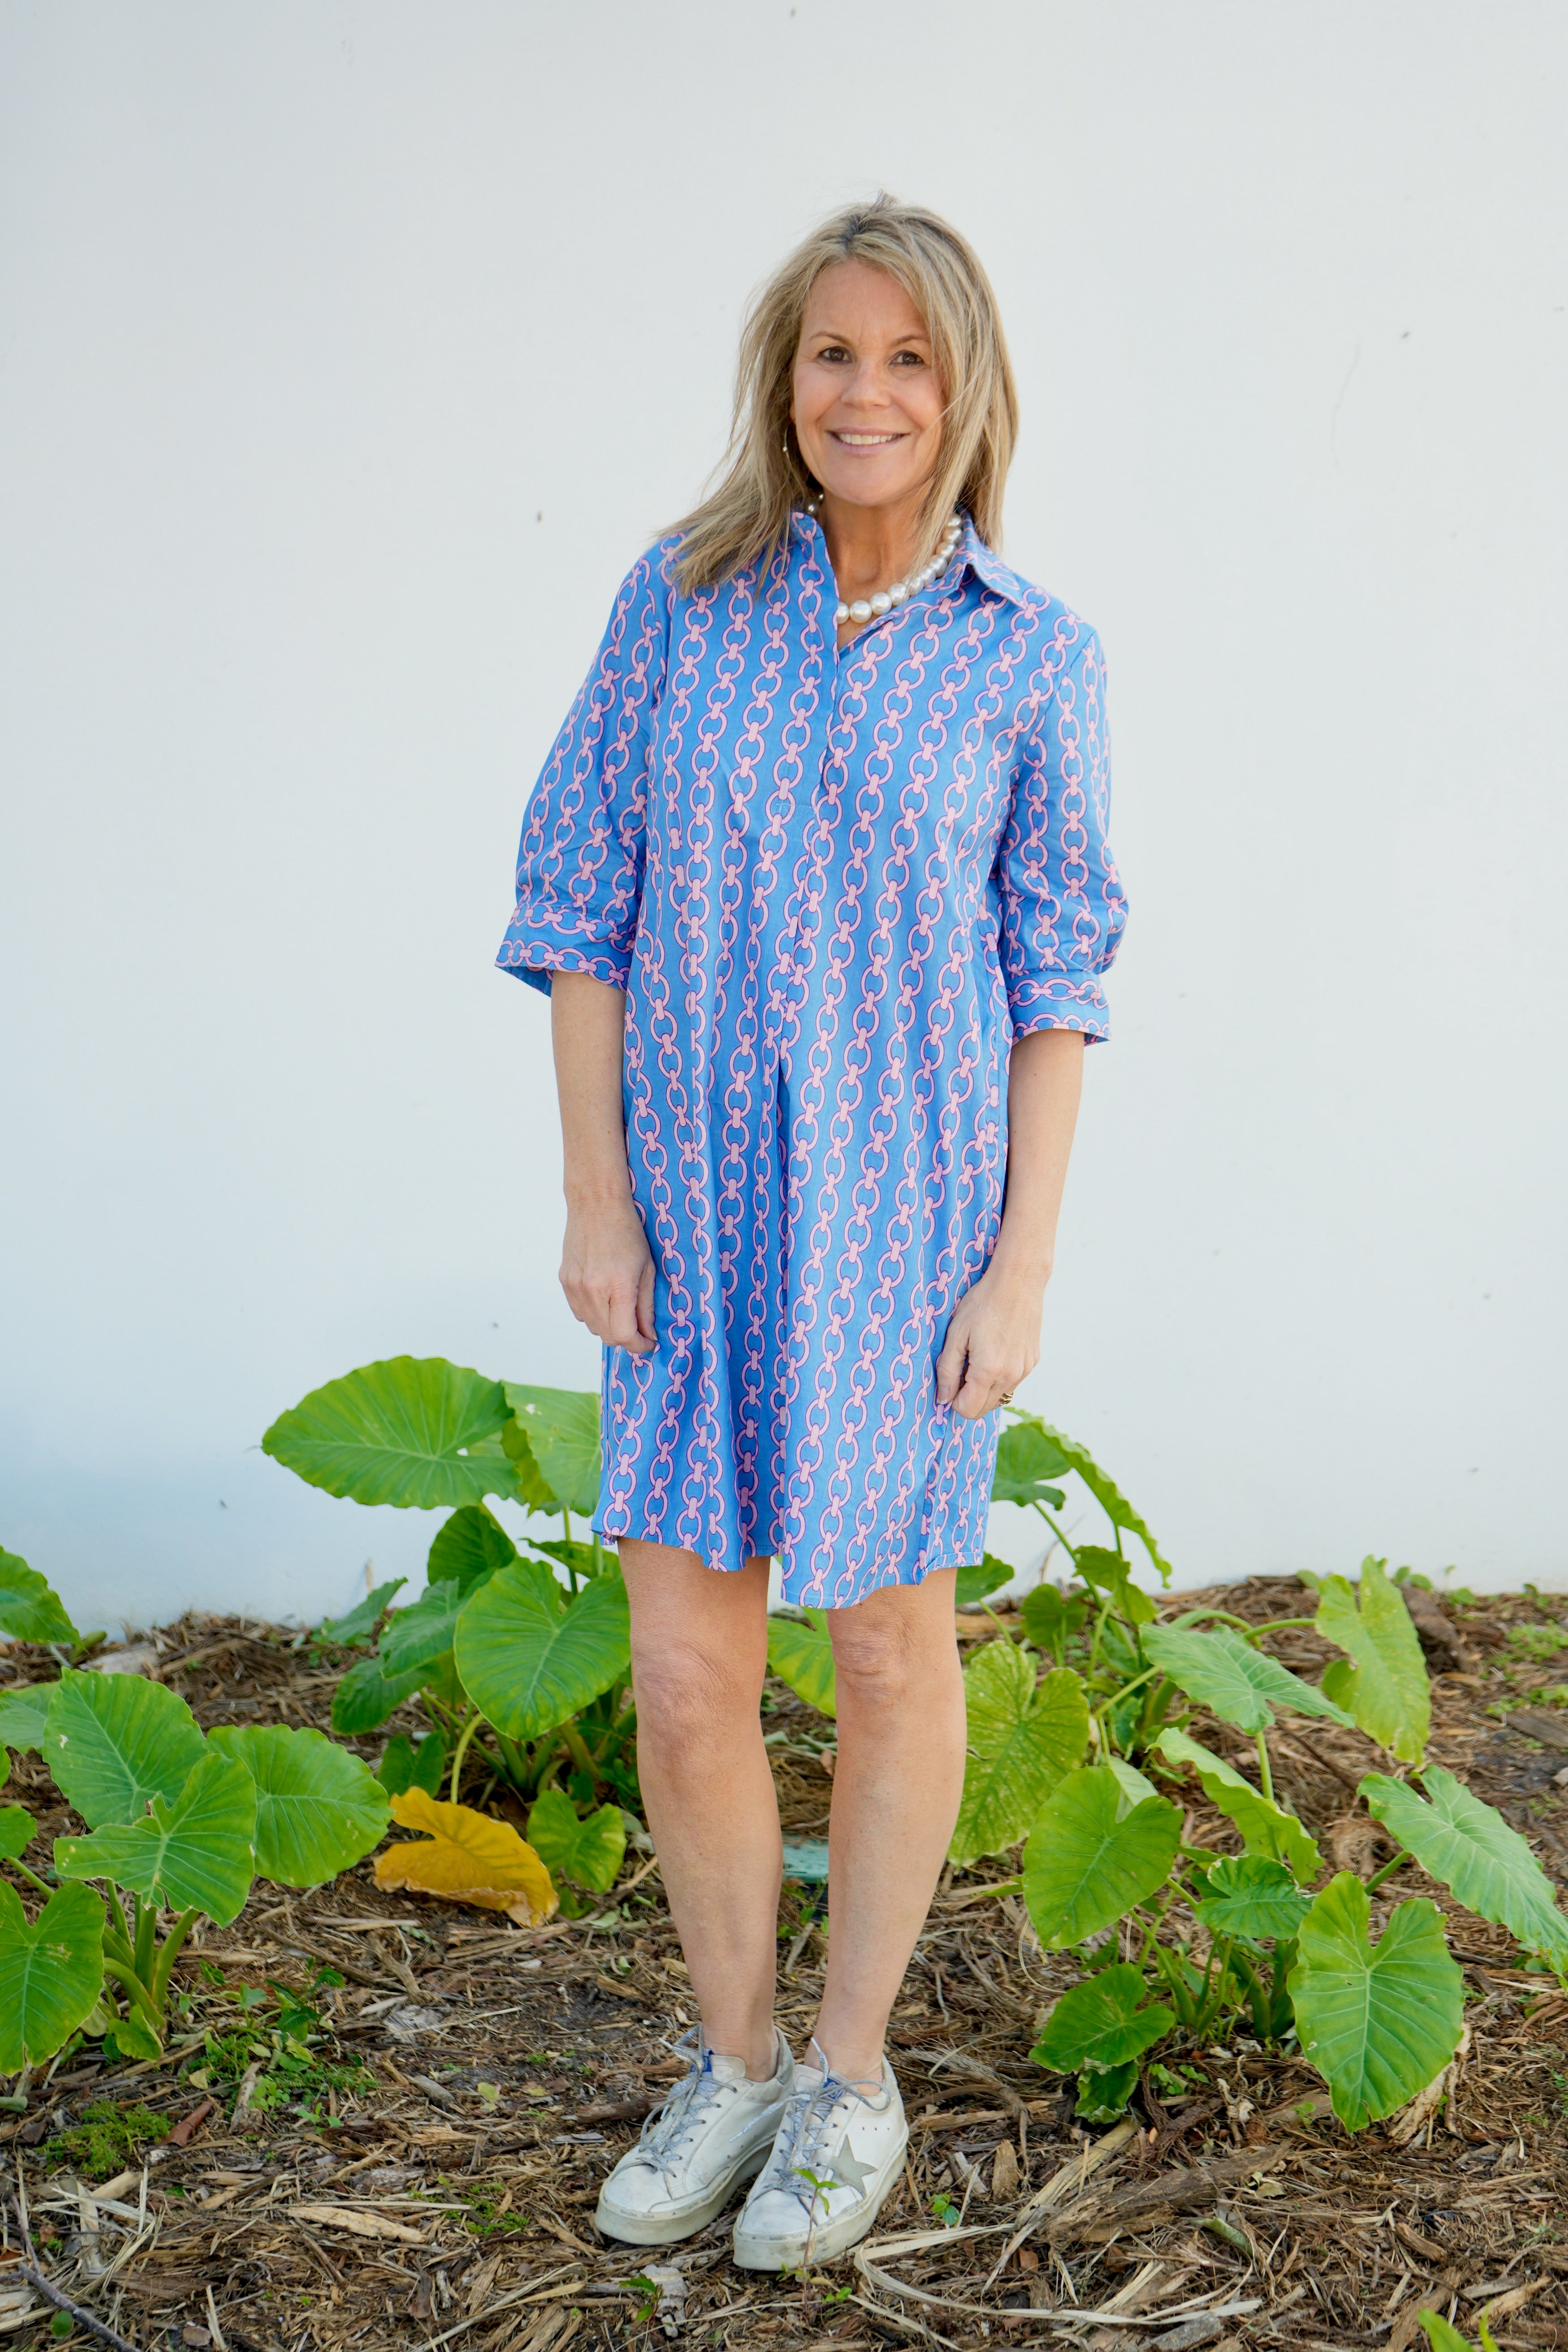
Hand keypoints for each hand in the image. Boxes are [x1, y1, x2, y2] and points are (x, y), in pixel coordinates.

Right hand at [560, 1192, 656, 1353]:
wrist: (596, 1204)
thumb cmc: (627, 1232)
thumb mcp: (647, 1269)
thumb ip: (647, 1306)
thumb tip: (648, 1334)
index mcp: (618, 1285)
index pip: (624, 1334)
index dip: (639, 1346)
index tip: (649, 1343)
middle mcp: (592, 1289)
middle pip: (608, 1336)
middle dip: (626, 1338)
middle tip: (640, 1329)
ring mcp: (575, 1287)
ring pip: (592, 1327)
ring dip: (609, 1325)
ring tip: (621, 1308)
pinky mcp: (565, 1281)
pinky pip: (579, 1312)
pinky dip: (594, 1313)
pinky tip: (604, 1297)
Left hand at [934, 1258, 1044, 1420]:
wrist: (1018, 1282)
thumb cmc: (982, 1303)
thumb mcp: (956, 1334)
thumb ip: (947, 1370)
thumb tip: (943, 1398)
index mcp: (988, 1371)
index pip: (968, 1410)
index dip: (953, 1400)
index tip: (950, 1380)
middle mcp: (1010, 1376)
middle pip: (984, 1409)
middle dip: (968, 1396)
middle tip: (961, 1367)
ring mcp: (1024, 1370)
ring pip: (999, 1397)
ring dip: (984, 1387)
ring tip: (978, 1356)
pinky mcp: (1032, 1362)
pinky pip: (1012, 1382)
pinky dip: (1000, 1376)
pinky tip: (995, 1350)